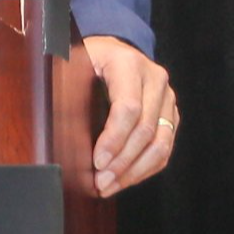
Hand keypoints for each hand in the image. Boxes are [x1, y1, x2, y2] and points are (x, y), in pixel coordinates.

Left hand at [80, 34, 175, 196]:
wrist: (116, 48)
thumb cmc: (90, 58)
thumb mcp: (76, 62)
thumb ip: (72, 87)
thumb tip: (62, 130)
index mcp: (130, 64)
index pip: (128, 107)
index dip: (114, 139)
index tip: (97, 162)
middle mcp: (156, 79)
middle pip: (146, 129)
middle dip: (122, 161)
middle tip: (101, 182)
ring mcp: (167, 98)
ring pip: (161, 143)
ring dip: (135, 170)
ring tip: (110, 186)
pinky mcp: (171, 115)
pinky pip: (165, 147)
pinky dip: (145, 168)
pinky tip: (125, 180)